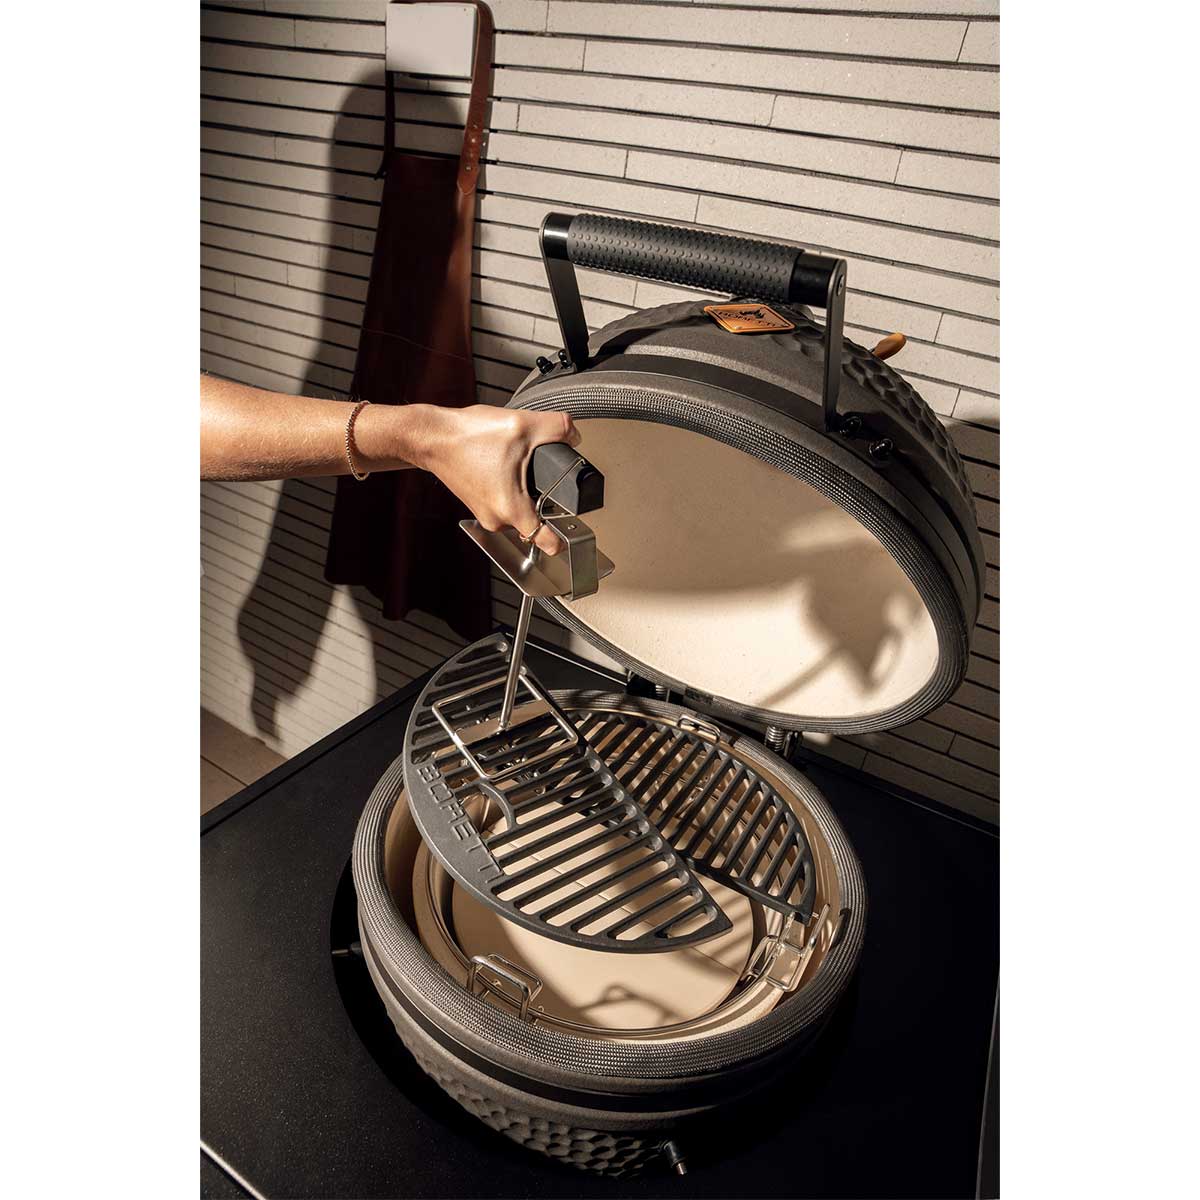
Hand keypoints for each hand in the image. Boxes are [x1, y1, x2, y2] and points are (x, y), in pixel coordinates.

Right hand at [416, 405, 581, 555]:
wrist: (432, 435)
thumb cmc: (466, 436)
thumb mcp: (523, 424)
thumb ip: (559, 429)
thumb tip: (575, 436)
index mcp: (511, 509)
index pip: (548, 542)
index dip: (566, 537)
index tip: (572, 529)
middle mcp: (497, 518)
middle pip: (536, 523)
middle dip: (544, 501)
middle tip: (544, 476)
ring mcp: (486, 513)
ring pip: (520, 511)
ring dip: (526, 493)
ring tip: (521, 466)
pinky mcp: (479, 504)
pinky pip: (505, 503)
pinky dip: (511, 488)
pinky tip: (506, 466)